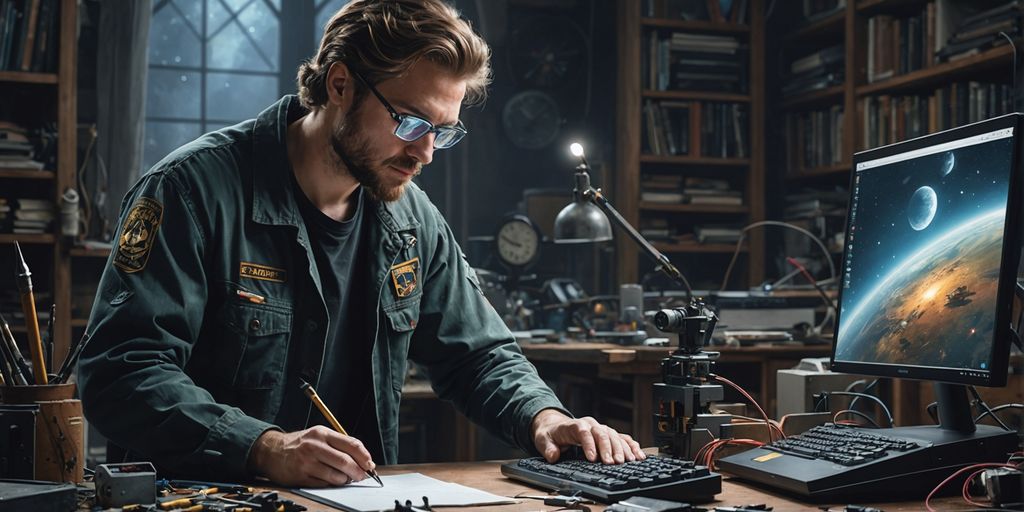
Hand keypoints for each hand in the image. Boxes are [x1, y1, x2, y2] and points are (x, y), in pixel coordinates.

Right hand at [248, 426, 376, 486]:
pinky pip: (324, 484)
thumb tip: (364, 460)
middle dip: (358, 472)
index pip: (351, 444)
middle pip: (345, 461)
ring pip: (336, 476)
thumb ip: (340, 444)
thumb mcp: (320, 436)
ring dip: (345, 480)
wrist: (272, 451)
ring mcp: (307, 462)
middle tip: (362, 476)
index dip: (364, 456)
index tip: (370, 465)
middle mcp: (314, 446)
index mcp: (322, 433)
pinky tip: (330, 480)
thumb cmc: (301, 444)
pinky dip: (332, 484)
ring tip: (344, 478)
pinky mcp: (301, 476)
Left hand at [531, 409, 644, 463]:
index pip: (584, 432)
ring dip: (622, 448)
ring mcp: (600, 429)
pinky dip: (631, 445)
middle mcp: (590, 424)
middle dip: (608, 448)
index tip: (592, 458)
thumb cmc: (550, 433)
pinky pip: (622, 438)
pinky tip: (638, 454)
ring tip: (628, 461)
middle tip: (613, 463)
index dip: (589, 445)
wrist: (555, 426)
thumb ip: (548, 448)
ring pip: (614, 436)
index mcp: (575, 425)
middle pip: (602, 434)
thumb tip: (553, 455)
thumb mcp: (542, 439)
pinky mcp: (607, 435)